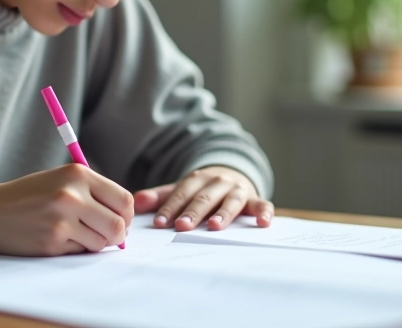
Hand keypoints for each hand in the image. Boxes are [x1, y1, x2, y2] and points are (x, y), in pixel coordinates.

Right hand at [0, 164, 132, 255]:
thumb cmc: (25, 196)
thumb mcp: (60, 180)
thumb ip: (91, 193)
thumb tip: (125, 219)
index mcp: (78, 174)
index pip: (124, 199)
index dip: (126, 215)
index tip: (119, 220)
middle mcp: (73, 194)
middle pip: (119, 224)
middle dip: (117, 235)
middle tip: (105, 235)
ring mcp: (63, 219)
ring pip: (102, 242)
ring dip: (94, 243)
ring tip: (74, 234)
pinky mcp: (53, 241)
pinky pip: (80, 251)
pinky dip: (75, 249)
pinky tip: (56, 238)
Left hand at [133, 166, 272, 231]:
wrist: (232, 173)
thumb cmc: (203, 189)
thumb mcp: (183, 189)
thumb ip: (161, 196)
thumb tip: (138, 201)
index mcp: (196, 180)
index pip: (181, 195)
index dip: (170, 208)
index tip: (159, 223)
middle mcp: (217, 182)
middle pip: (203, 198)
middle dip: (193, 212)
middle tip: (182, 226)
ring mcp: (236, 190)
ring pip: (230, 202)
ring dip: (223, 213)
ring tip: (214, 226)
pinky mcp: (254, 198)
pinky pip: (261, 204)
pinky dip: (264, 212)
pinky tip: (263, 223)